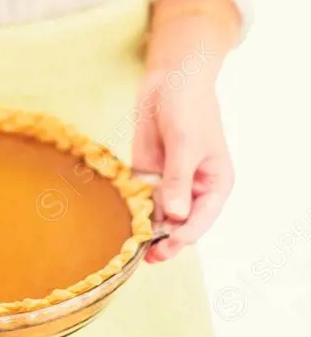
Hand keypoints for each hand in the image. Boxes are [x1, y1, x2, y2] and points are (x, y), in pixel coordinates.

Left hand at [132, 69, 233, 263]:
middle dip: (164, 240)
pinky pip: (141, 201)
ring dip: (146, 230)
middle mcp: (194, 191)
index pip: (201, 220)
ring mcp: (170, 185)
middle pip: (179, 225)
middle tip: (145, 257)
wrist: (170, 79)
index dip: (183, 237)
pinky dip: (133, 213)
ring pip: (159, 218)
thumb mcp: (184, 144)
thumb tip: (176, 216)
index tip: (165, 248)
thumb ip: (178, 180)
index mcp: (216, 186)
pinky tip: (120, 224)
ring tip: (129, 246)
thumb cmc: (188, 108)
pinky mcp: (149, 176)